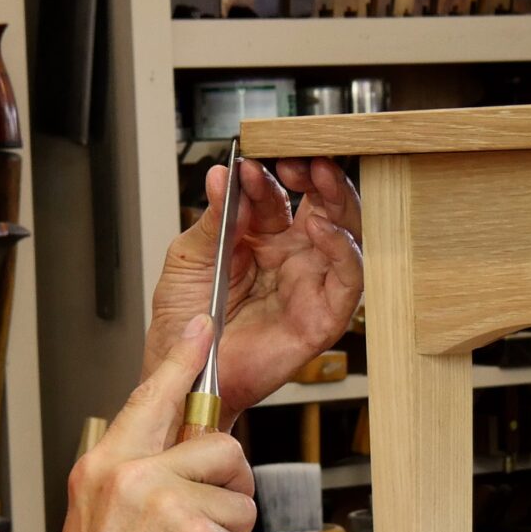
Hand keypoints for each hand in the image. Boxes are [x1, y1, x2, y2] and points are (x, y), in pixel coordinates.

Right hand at [48, 316, 256, 531]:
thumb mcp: (100, 521)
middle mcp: (131, 474)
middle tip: (207, 531)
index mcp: (104, 465)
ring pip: (240, 501)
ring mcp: (166, 503)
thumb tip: (191, 457)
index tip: (203, 329)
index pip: (151, 395)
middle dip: (229, 492)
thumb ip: (139, 481)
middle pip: (221, 448)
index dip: (184, 360)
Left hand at [144, 157, 362, 418]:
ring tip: (318, 177)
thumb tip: (220, 176)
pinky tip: (321, 228)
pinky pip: (347, 279)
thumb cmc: (183, 324)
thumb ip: (212, 219)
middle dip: (316, 176)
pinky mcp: (322, 315)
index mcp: (258, 239)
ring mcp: (308, 283)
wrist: (184, 373)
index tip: (250, 162)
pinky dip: (342, 250)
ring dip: (337, 201)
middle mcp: (289, 256)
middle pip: (321, 206)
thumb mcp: (189, 259)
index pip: (277, 195)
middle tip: (299, 158)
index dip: (269, 175)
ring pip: (344, 234)